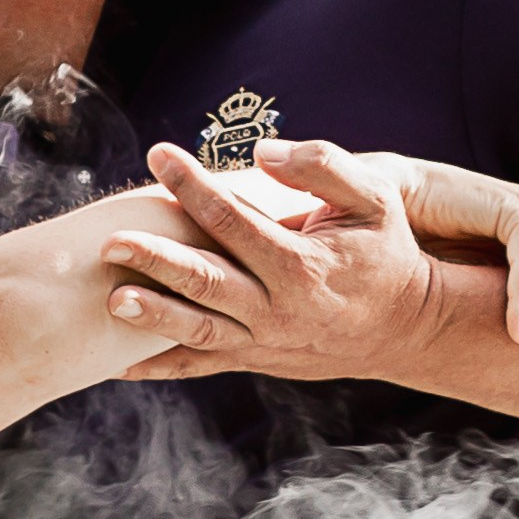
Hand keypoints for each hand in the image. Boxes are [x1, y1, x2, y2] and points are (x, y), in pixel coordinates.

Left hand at [101, 140, 444, 383]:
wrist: (407, 328)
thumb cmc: (386, 253)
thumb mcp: (376, 199)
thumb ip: (324, 167)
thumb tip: (265, 151)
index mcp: (302, 263)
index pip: (235, 220)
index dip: (193, 186)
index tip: (158, 155)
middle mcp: (279, 308)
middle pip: (207, 282)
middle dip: (157, 260)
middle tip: (112, 241)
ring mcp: (264, 341)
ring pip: (198, 330)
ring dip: (153, 316)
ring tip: (111, 301)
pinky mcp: (254, 360)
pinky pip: (200, 366)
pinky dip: (158, 367)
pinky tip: (116, 364)